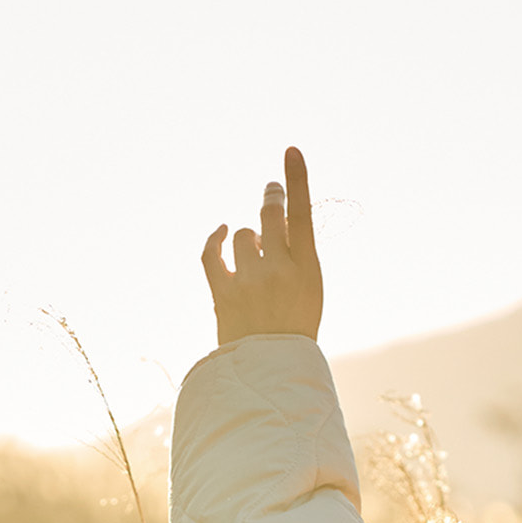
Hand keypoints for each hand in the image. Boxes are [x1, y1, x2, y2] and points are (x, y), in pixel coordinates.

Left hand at [201, 145, 323, 344]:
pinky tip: (221, 233)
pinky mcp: (224, 294)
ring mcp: (251, 282)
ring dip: (247, 241)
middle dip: (270, 198)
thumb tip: (269, 225)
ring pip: (243, 236)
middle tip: (271, 192)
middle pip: (269, 216)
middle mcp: (281, 271)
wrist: (272, 370)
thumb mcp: (309, 289)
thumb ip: (294, 254)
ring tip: (257, 263)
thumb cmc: (294, 326)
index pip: (303, 214)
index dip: (296, 180)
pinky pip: (212, 253)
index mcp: (309, 269)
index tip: (290, 152)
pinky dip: (215, 240)